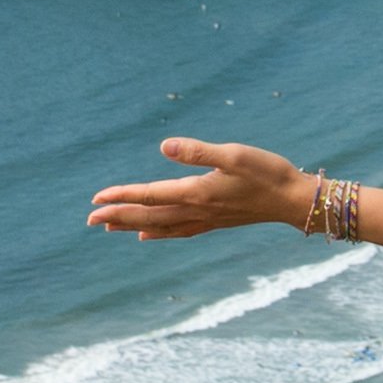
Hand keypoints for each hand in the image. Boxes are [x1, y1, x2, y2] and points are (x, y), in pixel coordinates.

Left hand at [88, 137, 318, 238]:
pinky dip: (157, 233)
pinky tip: (147, 235)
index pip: (150, 196)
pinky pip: (177, 231)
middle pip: (148, 216)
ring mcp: (205, 219)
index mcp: (197, 192)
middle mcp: (197, 210)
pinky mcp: (214, 221)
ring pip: (159, 226)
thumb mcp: (234, 154)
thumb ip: (198, 151)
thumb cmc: (267, 172)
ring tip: (109, 227)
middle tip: (89, 220)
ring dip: (132, 226)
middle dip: (118, 217)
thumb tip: (164, 146)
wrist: (294, 200)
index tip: (96, 200)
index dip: (122, 196)